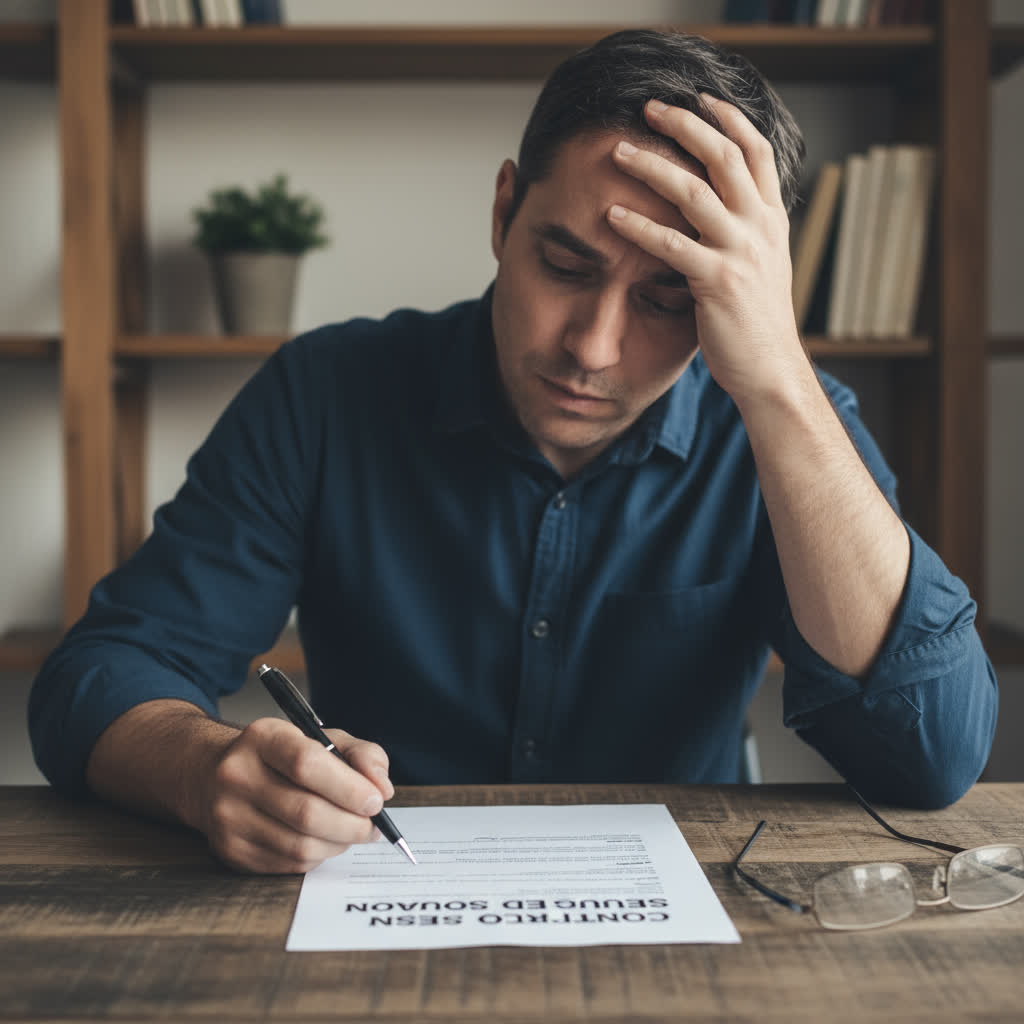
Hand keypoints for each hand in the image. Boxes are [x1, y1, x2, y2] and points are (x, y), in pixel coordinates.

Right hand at [198, 717, 393, 873]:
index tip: (377, 800)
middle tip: (373, 826)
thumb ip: (361, 755)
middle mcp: (237, 776)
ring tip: (352, 832)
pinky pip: (289, 864)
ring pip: (300, 846)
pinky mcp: (231, 851)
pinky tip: (325, 841)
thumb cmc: (282, 757)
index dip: (349, 787)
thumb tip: (382, 788)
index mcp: (263, 738)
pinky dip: (318, 856)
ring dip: (339, 844)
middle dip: (352, 824)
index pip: (307, 764)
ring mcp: (228, 817)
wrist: (215, 775)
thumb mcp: (322, 739)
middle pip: (306, 812)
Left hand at [607, 96, 805, 403]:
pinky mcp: (718, 282)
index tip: (699, 98)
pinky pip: (672, 245)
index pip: (756, 151)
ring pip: (695, 191)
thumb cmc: (756, 324)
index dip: (729, 119)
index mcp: (772, 220)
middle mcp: (760, 227)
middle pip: (725, 156)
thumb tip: (719, 208)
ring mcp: (741, 252)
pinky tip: (611, 216)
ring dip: (653, 166)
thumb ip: (744, 233)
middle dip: (686, 124)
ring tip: (620, 151)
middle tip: (649, 108)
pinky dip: (639, 226)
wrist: (771, 370)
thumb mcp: (761, 266)